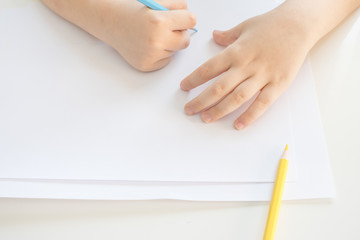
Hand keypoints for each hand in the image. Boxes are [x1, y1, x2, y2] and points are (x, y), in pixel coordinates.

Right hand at [107, 0, 195, 70]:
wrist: (110, 22)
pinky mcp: (147, 66)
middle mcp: (156, 41)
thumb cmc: (132, 10)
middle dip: (180, 33)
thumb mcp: (156, 1)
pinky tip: (148, 45)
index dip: (185, 18)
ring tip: (153, 35)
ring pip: (176, 51)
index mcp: (159, 21)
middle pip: (186, 40)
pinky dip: (161, 54)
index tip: (179, 17)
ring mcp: (151, 56)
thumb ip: (177, 7)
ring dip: (169, 43)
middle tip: (166, 27)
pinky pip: (166, 60)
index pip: (191, 20)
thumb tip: (191, 20)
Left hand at [180, 9, 311, 128]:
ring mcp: (263, 76)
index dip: (194, 79)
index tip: (183, 87)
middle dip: (201, 101)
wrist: (300, 24)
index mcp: (236, 51)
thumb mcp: (245, 26)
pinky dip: (250, 116)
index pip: (209, 68)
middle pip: (219, 87)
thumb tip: (214, 35)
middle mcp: (246, 65)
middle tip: (189, 110)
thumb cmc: (272, 24)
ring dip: (220, 110)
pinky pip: (262, 103)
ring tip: (206, 119)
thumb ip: (228, 36)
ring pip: (237, 98)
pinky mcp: (278, 84)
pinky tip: (238, 125)